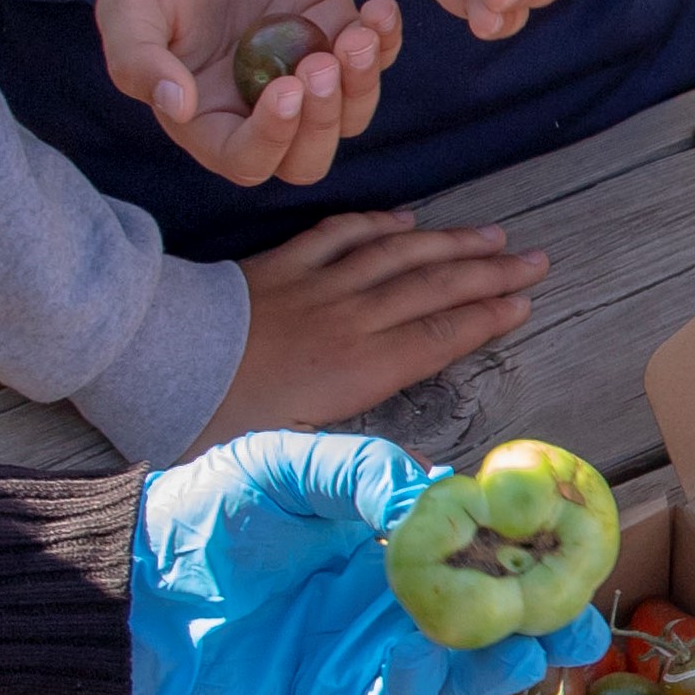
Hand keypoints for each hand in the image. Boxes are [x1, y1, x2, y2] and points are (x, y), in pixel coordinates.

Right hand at [95, 0, 404, 187]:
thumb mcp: (128, 4)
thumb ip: (139, 59)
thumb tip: (178, 106)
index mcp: (207, 117)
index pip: (247, 159)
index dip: (271, 139)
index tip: (285, 89)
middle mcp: (258, 107)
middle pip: (308, 156)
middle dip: (323, 121)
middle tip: (320, 65)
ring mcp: (302, 72)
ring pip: (349, 114)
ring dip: (362, 85)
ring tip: (357, 34)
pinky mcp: (333, 31)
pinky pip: (376, 58)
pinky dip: (387, 43)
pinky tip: (378, 9)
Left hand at [126, 431, 607, 694]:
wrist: (130, 598)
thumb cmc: (206, 517)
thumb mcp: (286, 465)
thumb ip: (366, 471)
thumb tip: (448, 495)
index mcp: (398, 542)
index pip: (486, 546)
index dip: (532, 545)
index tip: (573, 536)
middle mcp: (400, 606)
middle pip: (493, 617)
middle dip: (542, 617)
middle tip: (580, 614)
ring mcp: (376, 665)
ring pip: (460, 669)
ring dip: (501, 659)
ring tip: (537, 643)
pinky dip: (422, 689)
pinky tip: (433, 663)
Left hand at [191, 212, 549, 446]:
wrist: (159, 365)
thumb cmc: (221, 422)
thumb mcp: (292, 456)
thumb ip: (357, 458)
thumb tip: (418, 474)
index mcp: (358, 369)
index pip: (439, 336)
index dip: (488, 317)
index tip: (525, 302)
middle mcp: (350, 319)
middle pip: (433, 289)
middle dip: (489, 272)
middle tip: (535, 258)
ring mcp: (317, 285)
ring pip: (398, 254)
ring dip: (449, 242)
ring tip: (491, 234)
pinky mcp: (281, 264)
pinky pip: (341, 233)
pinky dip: (379, 223)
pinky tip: (406, 219)